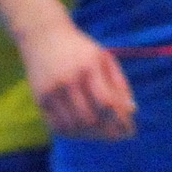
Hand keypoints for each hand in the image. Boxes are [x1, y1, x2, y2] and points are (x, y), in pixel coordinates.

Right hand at [22, 21, 135, 139]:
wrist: (42, 36)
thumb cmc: (80, 49)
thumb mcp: (104, 58)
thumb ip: (120, 84)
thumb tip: (132, 111)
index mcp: (88, 67)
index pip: (106, 102)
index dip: (120, 121)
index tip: (130, 131)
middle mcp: (67, 80)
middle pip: (90, 118)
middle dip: (108, 132)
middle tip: (119, 136)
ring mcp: (51, 91)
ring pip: (74, 126)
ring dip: (92, 135)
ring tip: (104, 134)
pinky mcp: (39, 99)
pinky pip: (58, 126)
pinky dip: (74, 133)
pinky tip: (85, 131)